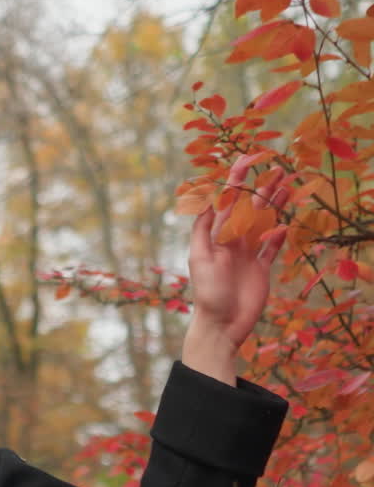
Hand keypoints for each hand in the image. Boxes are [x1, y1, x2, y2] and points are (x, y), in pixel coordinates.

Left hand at [182, 157, 287, 383]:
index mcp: (217, 236)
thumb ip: (202, 229)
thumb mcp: (199, 258)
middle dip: (262, 188)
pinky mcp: (260, 271)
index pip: (227, 202)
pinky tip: (287, 224)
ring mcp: (247, 256)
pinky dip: (278, 236)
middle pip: (250, 209)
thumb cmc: (208, 294)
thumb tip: (206, 199)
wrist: (222, 326)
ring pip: (264, 224)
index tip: (246, 160)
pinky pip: (271, 249)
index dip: (236, 181)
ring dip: (275, 206)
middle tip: (278, 168)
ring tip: (287, 187)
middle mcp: (232, 242)